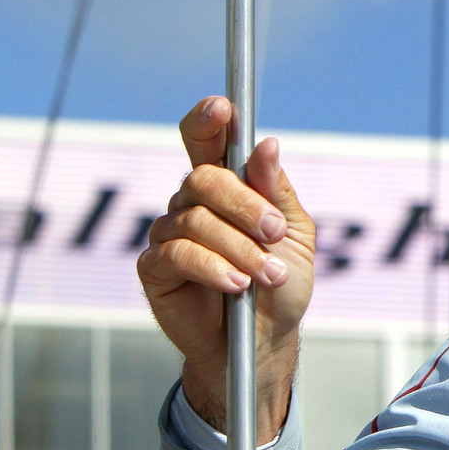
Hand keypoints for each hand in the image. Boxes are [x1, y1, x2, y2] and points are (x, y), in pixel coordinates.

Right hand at [136, 96, 315, 440]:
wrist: (266, 340)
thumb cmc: (281, 284)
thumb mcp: (293, 235)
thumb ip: (275, 192)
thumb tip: (266, 145)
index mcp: (226, 186)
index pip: (205, 140)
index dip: (208, 121)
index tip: (223, 109)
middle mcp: (192, 202)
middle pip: (203, 178)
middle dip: (244, 205)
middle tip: (274, 234)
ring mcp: (169, 233)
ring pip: (196, 220)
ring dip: (239, 248)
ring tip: (266, 276)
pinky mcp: (154, 268)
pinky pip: (178, 254)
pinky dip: (213, 268)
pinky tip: (237, 285)